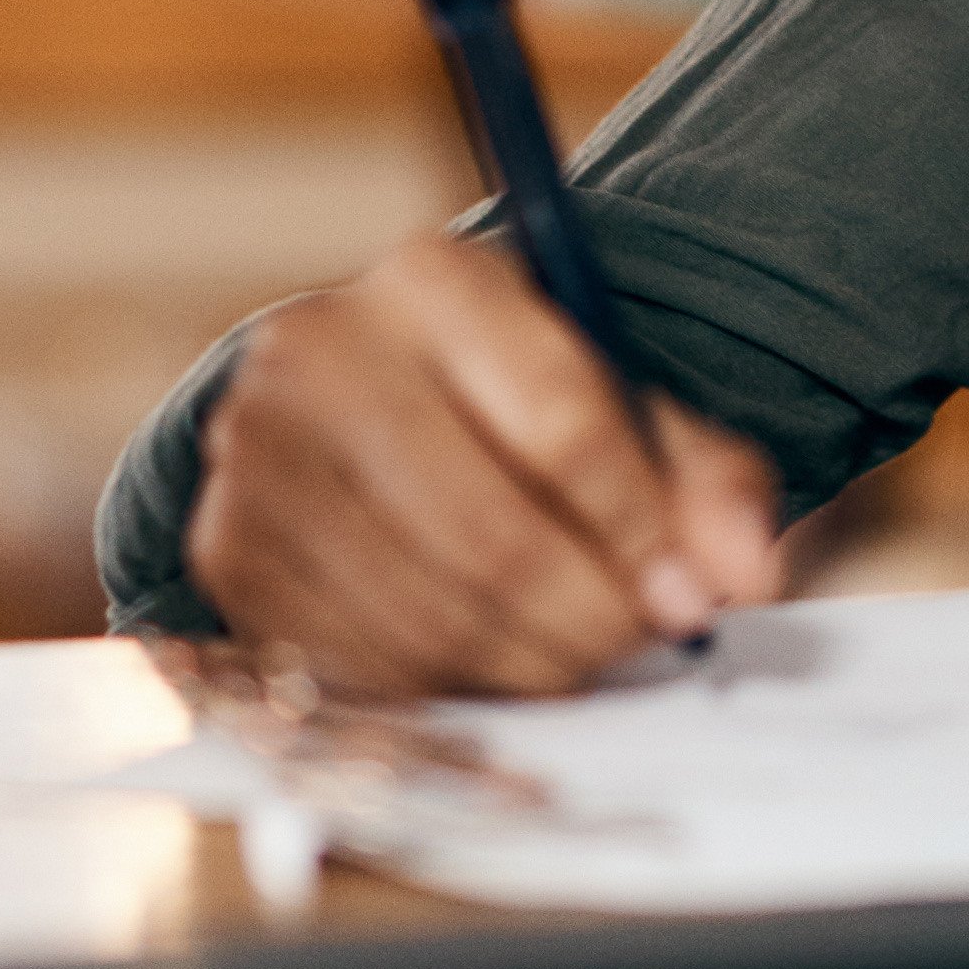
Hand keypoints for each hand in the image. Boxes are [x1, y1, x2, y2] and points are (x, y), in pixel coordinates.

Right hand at [185, 231, 790, 697]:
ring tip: (577, 656)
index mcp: (431, 281)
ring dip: (527, 664)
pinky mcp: (226, 550)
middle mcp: (318, 350)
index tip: (696, 595)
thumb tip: (742, 575)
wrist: (350, 407)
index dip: (641, 528)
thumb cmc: (503, 406)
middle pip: (487, 531)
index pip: (561, 418)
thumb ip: (701, 480)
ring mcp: (255, 453)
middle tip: (640, 644)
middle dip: (588, 614)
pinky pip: (359, 662)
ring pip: (425, 611)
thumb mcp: (613, 403)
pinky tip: (489, 664)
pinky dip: (444, 687)